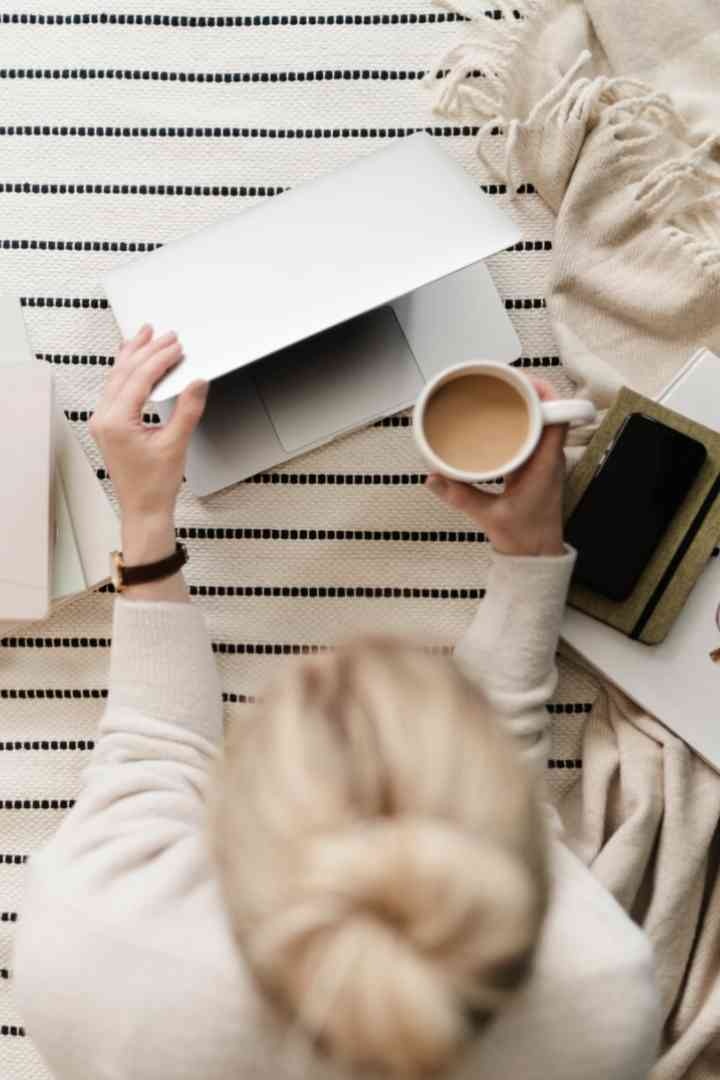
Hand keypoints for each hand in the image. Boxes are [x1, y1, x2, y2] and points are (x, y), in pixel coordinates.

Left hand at [90, 324, 207, 584]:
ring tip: (145, 336)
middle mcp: (104, 418)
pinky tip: (134, 361)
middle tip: (164, 334)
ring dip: (133, 356)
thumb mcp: (176, 444)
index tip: (176, 346)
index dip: (159, 359)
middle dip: (145, 350)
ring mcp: (103, 421)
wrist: (143, 509)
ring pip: (116, 378)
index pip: (139, 379)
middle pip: (124, 373)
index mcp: (116, 422)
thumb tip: (197, 383)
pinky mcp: (109, 425)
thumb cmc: (154, 485)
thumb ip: (187, 410)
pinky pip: (115, 389)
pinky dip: (127, 372)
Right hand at [426, 378, 566, 556]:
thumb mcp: (489, 517)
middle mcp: (549, 457)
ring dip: (525, 404)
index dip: (544, 394)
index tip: (522, 381)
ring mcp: (544, 461)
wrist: (536, 556)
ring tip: (500, 392)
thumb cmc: (524, 538)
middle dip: (528, 390)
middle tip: (501, 380)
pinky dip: (520, 421)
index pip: (558, 416)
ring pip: (542, 420)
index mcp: (546, 463)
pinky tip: (501, 419)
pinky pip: (533, 434)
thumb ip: (460, 497)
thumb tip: (433, 477)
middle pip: (549, 411)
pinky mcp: (534, 466)